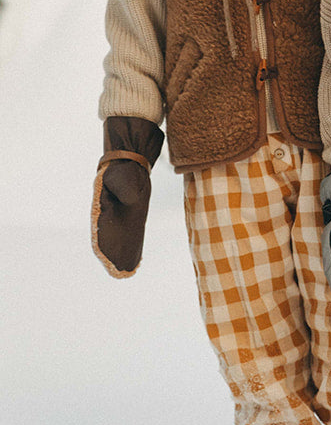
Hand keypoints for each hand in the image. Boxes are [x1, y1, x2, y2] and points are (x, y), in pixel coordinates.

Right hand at [92, 116, 163, 276]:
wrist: (131, 150)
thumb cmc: (125, 162)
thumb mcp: (123, 172)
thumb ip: (124, 185)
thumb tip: (131, 200)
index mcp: (104, 201)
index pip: (102, 226)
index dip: (103, 244)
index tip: (107, 260)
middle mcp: (110, 208)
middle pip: (110, 234)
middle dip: (114, 253)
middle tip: (121, 274)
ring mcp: (120, 209)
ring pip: (119, 233)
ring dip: (123, 249)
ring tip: (128, 269)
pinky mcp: (131, 208)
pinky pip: (129, 228)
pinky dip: (131, 241)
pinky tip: (136, 253)